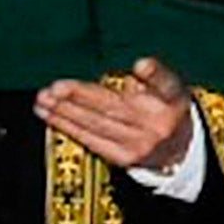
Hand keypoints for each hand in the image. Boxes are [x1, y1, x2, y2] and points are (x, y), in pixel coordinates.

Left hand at [35, 57, 193, 171]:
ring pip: (98, 124)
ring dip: (66, 112)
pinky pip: (92, 140)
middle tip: (54, 87)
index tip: (141, 65)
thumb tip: (114, 75)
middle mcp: (159, 122)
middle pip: (116, 106)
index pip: (166, 83)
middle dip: (81, 96)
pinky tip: (51, 116)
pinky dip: (69, 127)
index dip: (153, 74)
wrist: (180, 150)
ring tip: (43, 100)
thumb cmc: (165, 108)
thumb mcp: (167, 87)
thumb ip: (147, 77)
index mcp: (173, 98)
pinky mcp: (125, 158)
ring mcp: (141, 143)